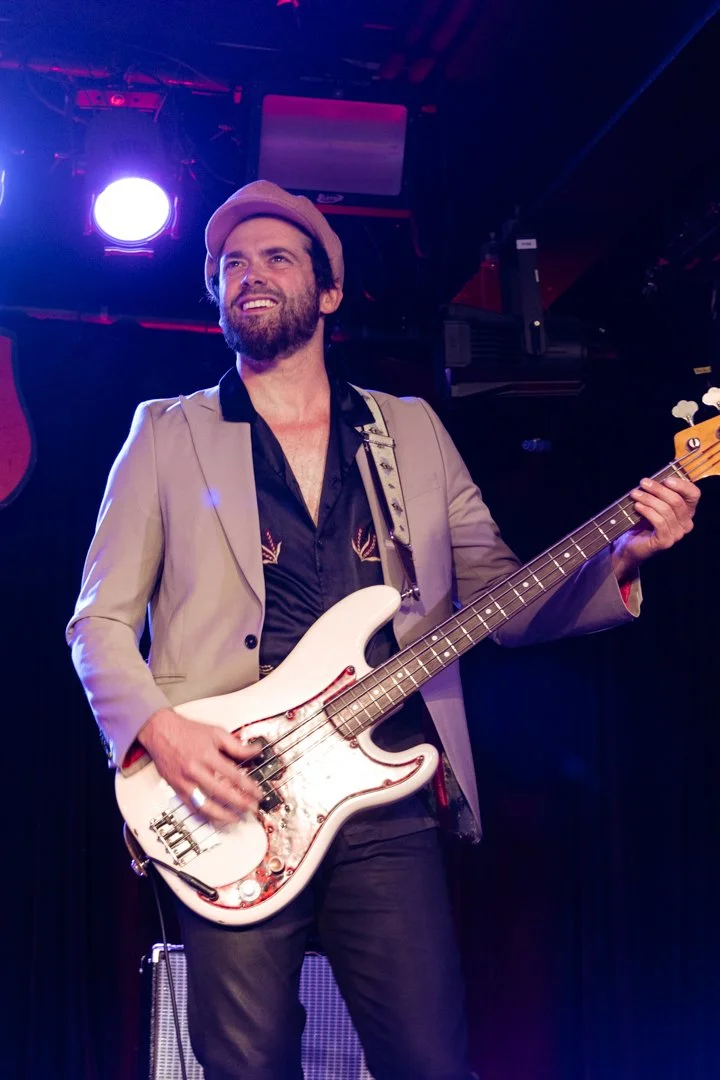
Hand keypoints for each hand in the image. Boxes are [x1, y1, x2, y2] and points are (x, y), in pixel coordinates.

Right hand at [137, 708, 261, 824]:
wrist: (161, 732)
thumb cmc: (187, 731)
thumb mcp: (216, 733)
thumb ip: (237, 745)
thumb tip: (255, 751)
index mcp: (208, 756)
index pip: (234, 776)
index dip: (249, 787)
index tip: (258, 793)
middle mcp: (196, 771)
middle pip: (222, 793)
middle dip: (240, 804)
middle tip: (252, 808)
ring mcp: (185, 782)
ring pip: (206, 806)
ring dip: (223, 816)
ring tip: (236, 818)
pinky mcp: (177, 789)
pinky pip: (192, 807)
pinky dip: (206, 815)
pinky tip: (216, 817)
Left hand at [611, 475, 700, 582]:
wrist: (629, 546)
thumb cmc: (640, 524)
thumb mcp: (652, 505)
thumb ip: (657, 493)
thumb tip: (653, 479)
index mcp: (686, 512)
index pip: (694, 494)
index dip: (682, 485)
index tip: (665, 479)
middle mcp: (686, 524)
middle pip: (676, 500)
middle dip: (658, 489)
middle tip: (643, 483)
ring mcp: (677, 534)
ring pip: (666, 510)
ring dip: (648, 499)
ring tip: (635, 494)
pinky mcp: (666, 541)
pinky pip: (659, 521)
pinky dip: (647, 511)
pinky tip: (637, 506)